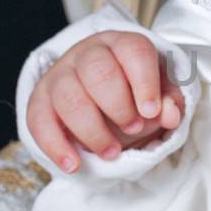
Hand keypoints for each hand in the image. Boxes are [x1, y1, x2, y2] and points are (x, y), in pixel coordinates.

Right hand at [26, 31, 186, 172]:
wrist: (99, 97)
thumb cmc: (133, 92)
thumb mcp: (158, 93)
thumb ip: (169, 101)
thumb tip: (171, 114)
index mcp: (121, 45)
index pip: (133, 51)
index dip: (145, 83)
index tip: (151, 112)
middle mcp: (87, 54)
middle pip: (98, 71)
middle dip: (118, 106)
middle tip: (133, 128)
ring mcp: (60, 75)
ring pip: (69, 98)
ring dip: (92, 131)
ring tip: (112, 152)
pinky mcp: (40, 100)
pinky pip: (39, 121)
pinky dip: (56, 146)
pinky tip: (74, 165)